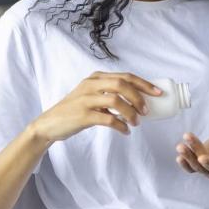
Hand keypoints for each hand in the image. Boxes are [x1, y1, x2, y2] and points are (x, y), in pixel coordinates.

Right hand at [31, 71, 161, 142]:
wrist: (50, 124)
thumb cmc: (76, 111)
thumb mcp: (92, 96)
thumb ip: (111, 95)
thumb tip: (140, 103)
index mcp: (96, 78)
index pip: (126, 76)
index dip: (144, 84)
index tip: (158, 93)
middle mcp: (91, 84)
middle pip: (122, 84)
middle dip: (139, 97)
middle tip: (146, 111)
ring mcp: (86, 99)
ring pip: (116, 100)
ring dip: (130, 112)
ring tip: (136, 123)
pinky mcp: (82, 115)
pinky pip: (108, 118)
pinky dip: (120, 125)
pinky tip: (125, 131)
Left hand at [175, 125, 208, 179]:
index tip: (201, 157)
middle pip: (205, 167)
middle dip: (193, 156)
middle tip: (183, 146)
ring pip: (196, 166)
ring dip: (187, 157)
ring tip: (180, 146)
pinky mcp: (201, 165)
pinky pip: (191, 168)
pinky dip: (185, 164)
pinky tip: (179, 156)